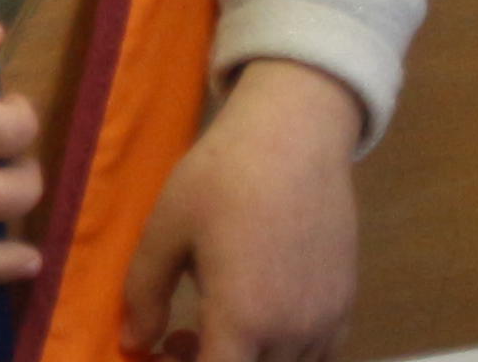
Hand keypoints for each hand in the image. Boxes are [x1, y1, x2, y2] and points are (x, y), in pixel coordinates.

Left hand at [123, 58, 362, 360]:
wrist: (294, 138)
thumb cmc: (222, 178)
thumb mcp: (165, 228)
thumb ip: (144, 292)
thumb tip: (133, 341)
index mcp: (244, 320)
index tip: (162, 353)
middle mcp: (292, 333)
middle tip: (178, 338)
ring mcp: (325, 322)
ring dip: (247, 360)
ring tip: (210, 326)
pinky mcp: (344, 306)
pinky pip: (315, 355)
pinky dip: (281, 352)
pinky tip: (255, 317)